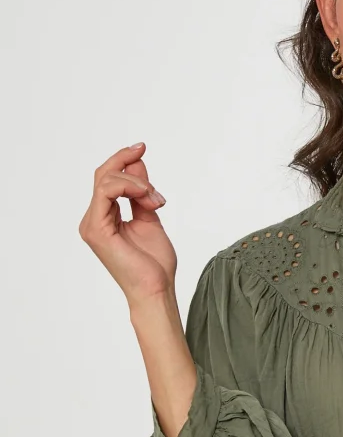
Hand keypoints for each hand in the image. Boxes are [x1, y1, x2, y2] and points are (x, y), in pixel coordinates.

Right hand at [78, 141, 177, 306]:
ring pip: (105, 180)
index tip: (141, 147)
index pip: (108, 179)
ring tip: (154, 198)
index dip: (124, 160)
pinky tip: (145, 197)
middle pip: (103, 175)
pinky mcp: (97, 229)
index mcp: (104, 217)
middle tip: (144, 154)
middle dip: (127, 162)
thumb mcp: (150, 218)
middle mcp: (94, 219)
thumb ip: (141, 194)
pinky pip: (106, 192)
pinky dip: (128, 186)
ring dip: (136, 181)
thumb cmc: (154, 264)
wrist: (156, 289)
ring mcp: (92, 224)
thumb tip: (138, 165)